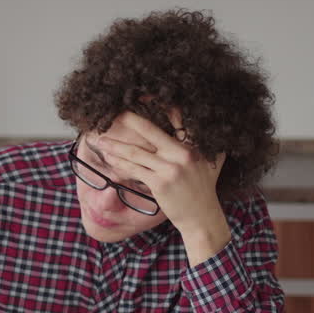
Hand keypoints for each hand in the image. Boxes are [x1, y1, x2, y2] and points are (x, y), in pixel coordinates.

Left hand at [96, 110, 231, 263]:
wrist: (202, 217)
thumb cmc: (205, 189)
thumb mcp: (213, 161)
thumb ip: (205, 143)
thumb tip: (204, 125)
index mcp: (195, 145)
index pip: (177, 117)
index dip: (160, 103)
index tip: (143, 95)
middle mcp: (183, 153)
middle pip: (150, 131)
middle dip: (129, 120)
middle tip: (113, 112)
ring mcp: (170, 168)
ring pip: (137, 152)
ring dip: (116, 146)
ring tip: (101, 141)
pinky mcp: (159, 183)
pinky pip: (134, 170)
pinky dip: (120, 165)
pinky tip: (110, 160)